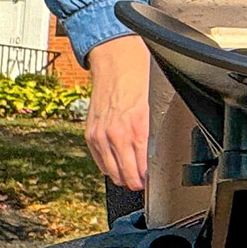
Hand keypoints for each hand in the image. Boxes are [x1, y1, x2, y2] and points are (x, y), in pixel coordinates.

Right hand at [84, 33, 150, 191]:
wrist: (116, 64)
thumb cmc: (139, 82)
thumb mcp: (155, 109)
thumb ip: (153, 133)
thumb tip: (156, 155)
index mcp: (137, 129)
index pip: (143, 169)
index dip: (148, 179)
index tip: (152, 180)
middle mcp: (117, 135)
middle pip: (126, 175)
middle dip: (136, 182)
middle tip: (142, 182)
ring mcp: (101, 136)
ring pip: (111, 172)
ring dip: (121, 176)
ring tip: (130, 176)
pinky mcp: (90, 133)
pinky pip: (98, 160)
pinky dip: (107, 165)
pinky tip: (116, 164)